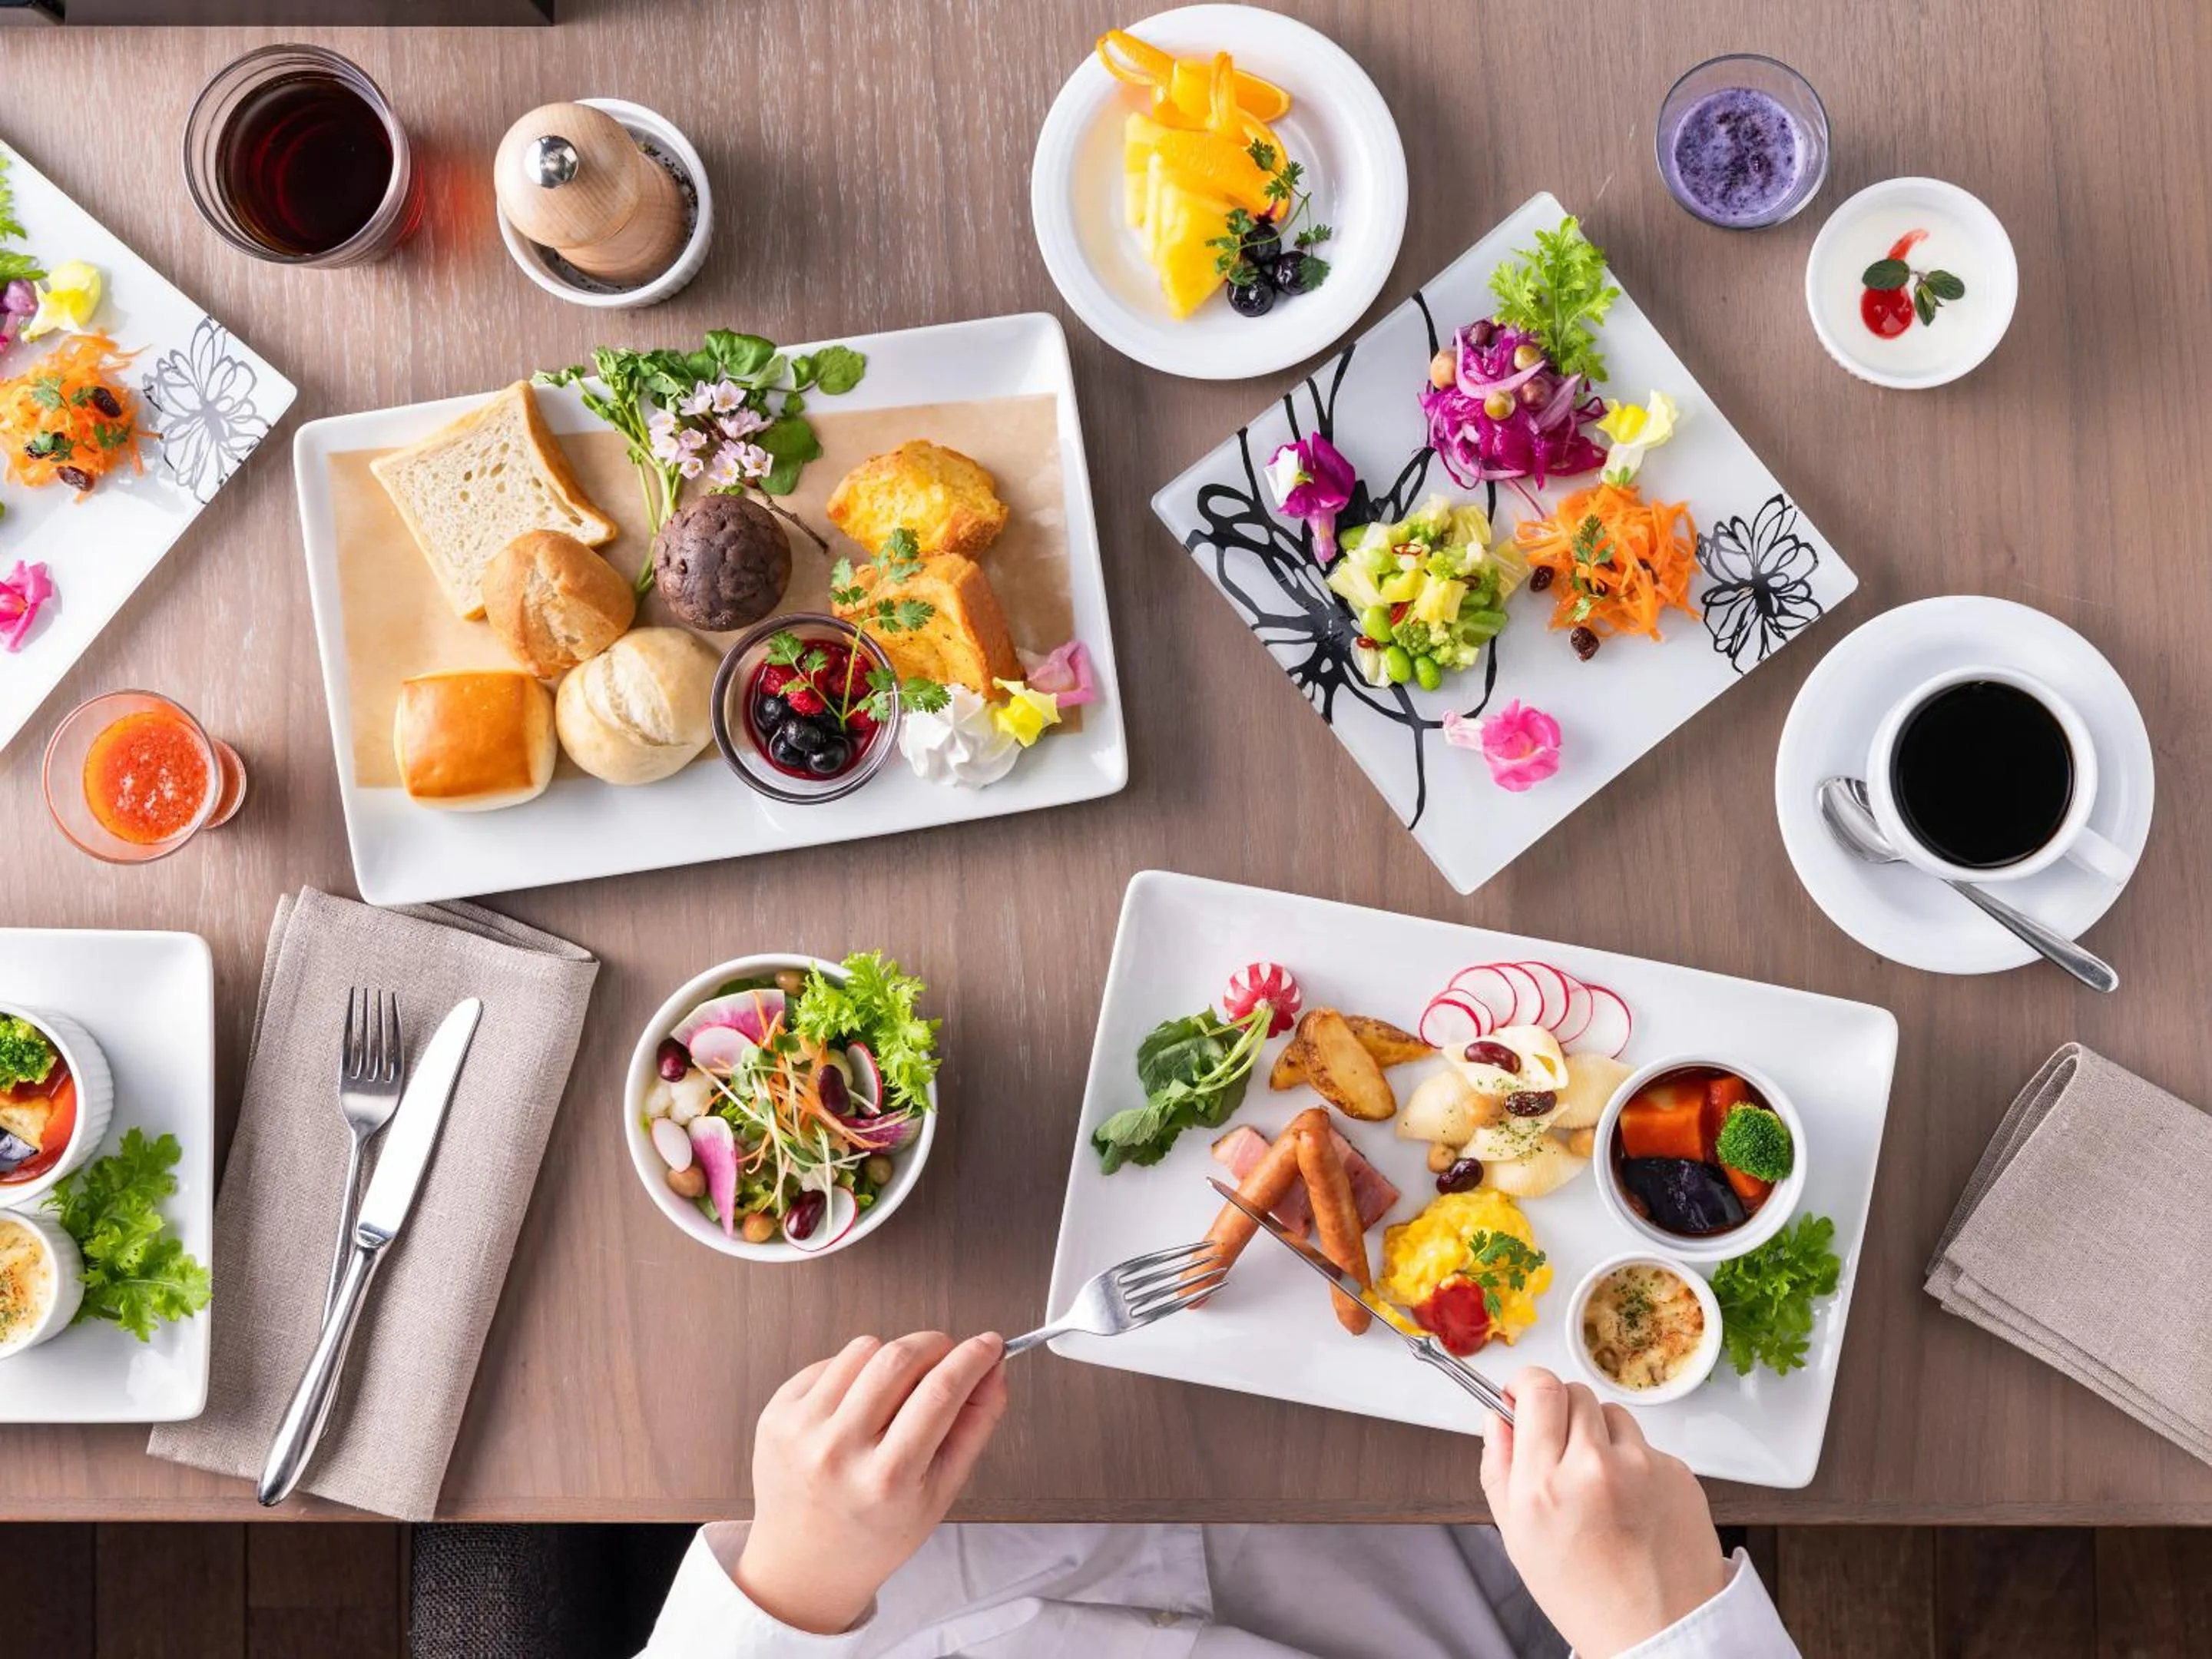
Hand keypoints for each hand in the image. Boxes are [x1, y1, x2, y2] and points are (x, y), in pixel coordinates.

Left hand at [735, 1331, 1008, 1635]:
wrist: (805, 1565)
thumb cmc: (876, 1533)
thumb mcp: (939, 1493)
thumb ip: (974, 1427)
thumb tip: (994, 1370)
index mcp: (886, 1479)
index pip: (940, 1393)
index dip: (972, 1358)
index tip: (990, 1344)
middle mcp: (838, 1451)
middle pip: (899, 1358)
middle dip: (934, 1346)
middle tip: (947, 1357)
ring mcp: (801, 1430)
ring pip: (863, 1349)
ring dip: (892, 1357)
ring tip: (895, 1394)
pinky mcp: (776, 1414)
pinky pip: (829, 1362)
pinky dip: (854, 1372)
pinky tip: (857, 1407)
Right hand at [1480, 1367, 1727, 1658]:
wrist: (1659, 1631)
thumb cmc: (1584, 1595)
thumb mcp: (1517, 1537)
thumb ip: (1498, 1468)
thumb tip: (1496, 1418)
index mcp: (1544, 1485)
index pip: (1537, 1388)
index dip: (1526, 1384)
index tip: (1522, 1396)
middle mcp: (1594, 1468)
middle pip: (1573, 1391)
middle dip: (1561, 1411)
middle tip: (1561, 1450)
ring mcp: (1643, 1468)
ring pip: (1611, 1413)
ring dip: (1600, 1435)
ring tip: (1601, 1485)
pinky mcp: (1680, 1473)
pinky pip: (1646, 1445)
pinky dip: (1635, 1463)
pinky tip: (1633, 1504)